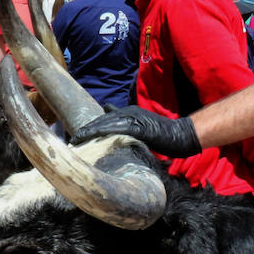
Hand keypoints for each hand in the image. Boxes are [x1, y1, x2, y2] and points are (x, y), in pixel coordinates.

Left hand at [72, 105, 202, 157]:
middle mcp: (128, 113)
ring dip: (89, 132)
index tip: (77, 136)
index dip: (89, 128)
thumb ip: (128, 127)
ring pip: (105, 124)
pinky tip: (94, 138)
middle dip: (85, 130)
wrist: (181, 135)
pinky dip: (103, 133)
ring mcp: (133, 119)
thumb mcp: (142, 128)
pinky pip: (117, 130)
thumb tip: (117, 133)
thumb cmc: (163, 134)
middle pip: (101, 120)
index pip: (103, 120)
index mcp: (128, 113)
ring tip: (76, 140)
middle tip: (72, 140)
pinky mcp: (138, 128)